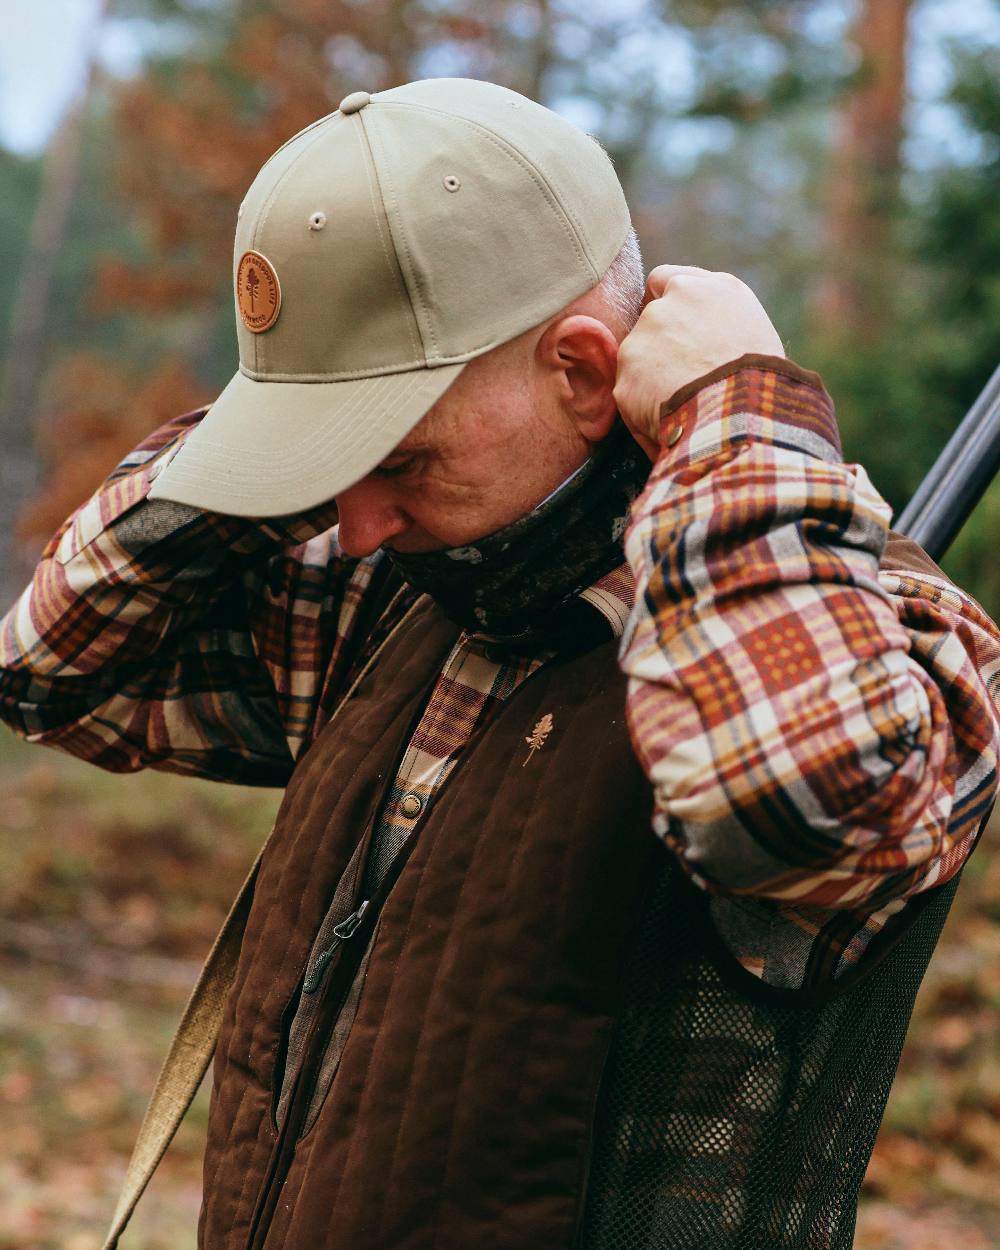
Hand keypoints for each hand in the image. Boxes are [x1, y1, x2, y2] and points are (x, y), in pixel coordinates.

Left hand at [613, 265, 784, 455]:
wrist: (741, 413)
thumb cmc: (761, 380)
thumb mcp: (753, 332)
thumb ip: (717, 320)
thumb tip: (699, 337)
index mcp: (706, 289)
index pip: (664, 280)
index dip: (663, 304)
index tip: (671, 325)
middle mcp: (670, 303)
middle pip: (650, 321)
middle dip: (660, 346)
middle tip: (684, 377)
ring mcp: (643, 336)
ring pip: (636, 358)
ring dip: (649, 378)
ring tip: (682, 406)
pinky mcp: (626, 373)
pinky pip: (630, 394)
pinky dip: (642, 409)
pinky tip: (667, 423)